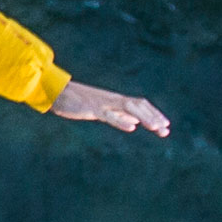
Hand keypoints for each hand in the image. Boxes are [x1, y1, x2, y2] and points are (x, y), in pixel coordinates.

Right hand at [48, 80, 170, 135]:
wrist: (55, 92)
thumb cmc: (76, 102)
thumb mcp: (101, 110)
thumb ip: (118, 114)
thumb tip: (134, 121)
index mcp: (115, 100)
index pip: (140, 105)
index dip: (154, 114)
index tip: (165, 126)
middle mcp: (112, 99)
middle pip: (138, 105)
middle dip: (153, 116)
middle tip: (165, 129)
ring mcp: (102, 103)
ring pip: (128, 108)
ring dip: (144, 117)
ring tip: (156, 127)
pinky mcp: (91, 108)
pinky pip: (108, 114)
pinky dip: (120, 120)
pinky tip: (131, 127)